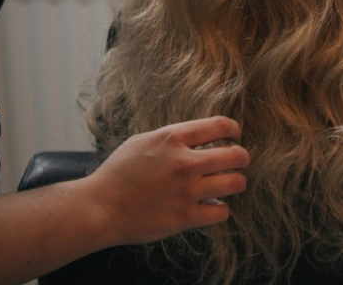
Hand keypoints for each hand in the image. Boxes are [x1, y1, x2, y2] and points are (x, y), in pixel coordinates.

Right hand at [83, 117, 248, 246]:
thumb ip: (173, 137)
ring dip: (236, 182)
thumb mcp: (144, 140)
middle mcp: (184, 162)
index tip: (235, 136)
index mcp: (173, 137)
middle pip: (235, 155)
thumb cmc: (119, 172)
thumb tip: (199, 137)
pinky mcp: (184, 217)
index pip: (220, 126)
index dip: (234, 130)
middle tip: (239, 162)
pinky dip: (220, 209)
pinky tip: (212, 206)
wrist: (100, 207)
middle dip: (242, 157)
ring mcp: (186, 191)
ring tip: (230, 184)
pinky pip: (221, 212)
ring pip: (235, 183)